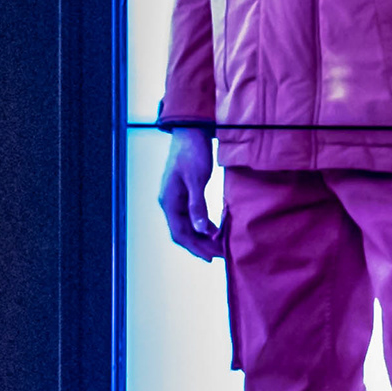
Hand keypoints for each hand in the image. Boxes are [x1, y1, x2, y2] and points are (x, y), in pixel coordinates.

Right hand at [159, 129, 222, 261]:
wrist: (190, 133)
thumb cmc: (193, 153)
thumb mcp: (197, 179)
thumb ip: (198, 205)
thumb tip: (202, 230)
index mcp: (169, 201)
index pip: (180, 233)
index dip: (195, 247)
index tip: (212, 257)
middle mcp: (169, 203)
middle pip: (183, 233)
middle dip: (201, 246)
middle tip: (221, 255)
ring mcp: (176, 199)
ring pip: (187, 226)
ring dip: (203, 238)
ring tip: (220, 246)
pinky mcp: (184, 194)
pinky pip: (191, 216)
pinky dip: (204, 226)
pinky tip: (217, 230)